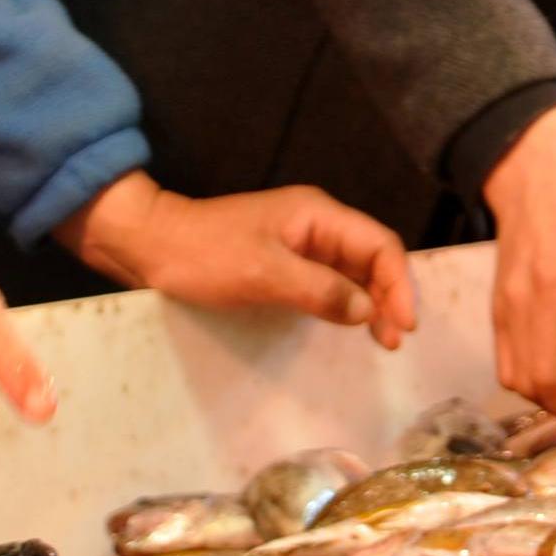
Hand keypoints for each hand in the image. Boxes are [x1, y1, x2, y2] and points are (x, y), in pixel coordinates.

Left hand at [58, 173, 416, 346]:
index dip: (398, 283)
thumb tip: (366, 310)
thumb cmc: (204, 255)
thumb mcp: (262, 274)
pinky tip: (351, 325)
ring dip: (372, 302)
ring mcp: (301, 241)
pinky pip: (330, 280)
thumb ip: (319, 290)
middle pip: (372, 256)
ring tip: (382, 340)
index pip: (379, 243)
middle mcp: (316, 223)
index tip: (403, 324)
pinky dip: (346, 302)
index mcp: (317, 214)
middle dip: (390, 295)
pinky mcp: (285, 261)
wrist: (151, 245)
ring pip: (354, 271)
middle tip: (394, 340)